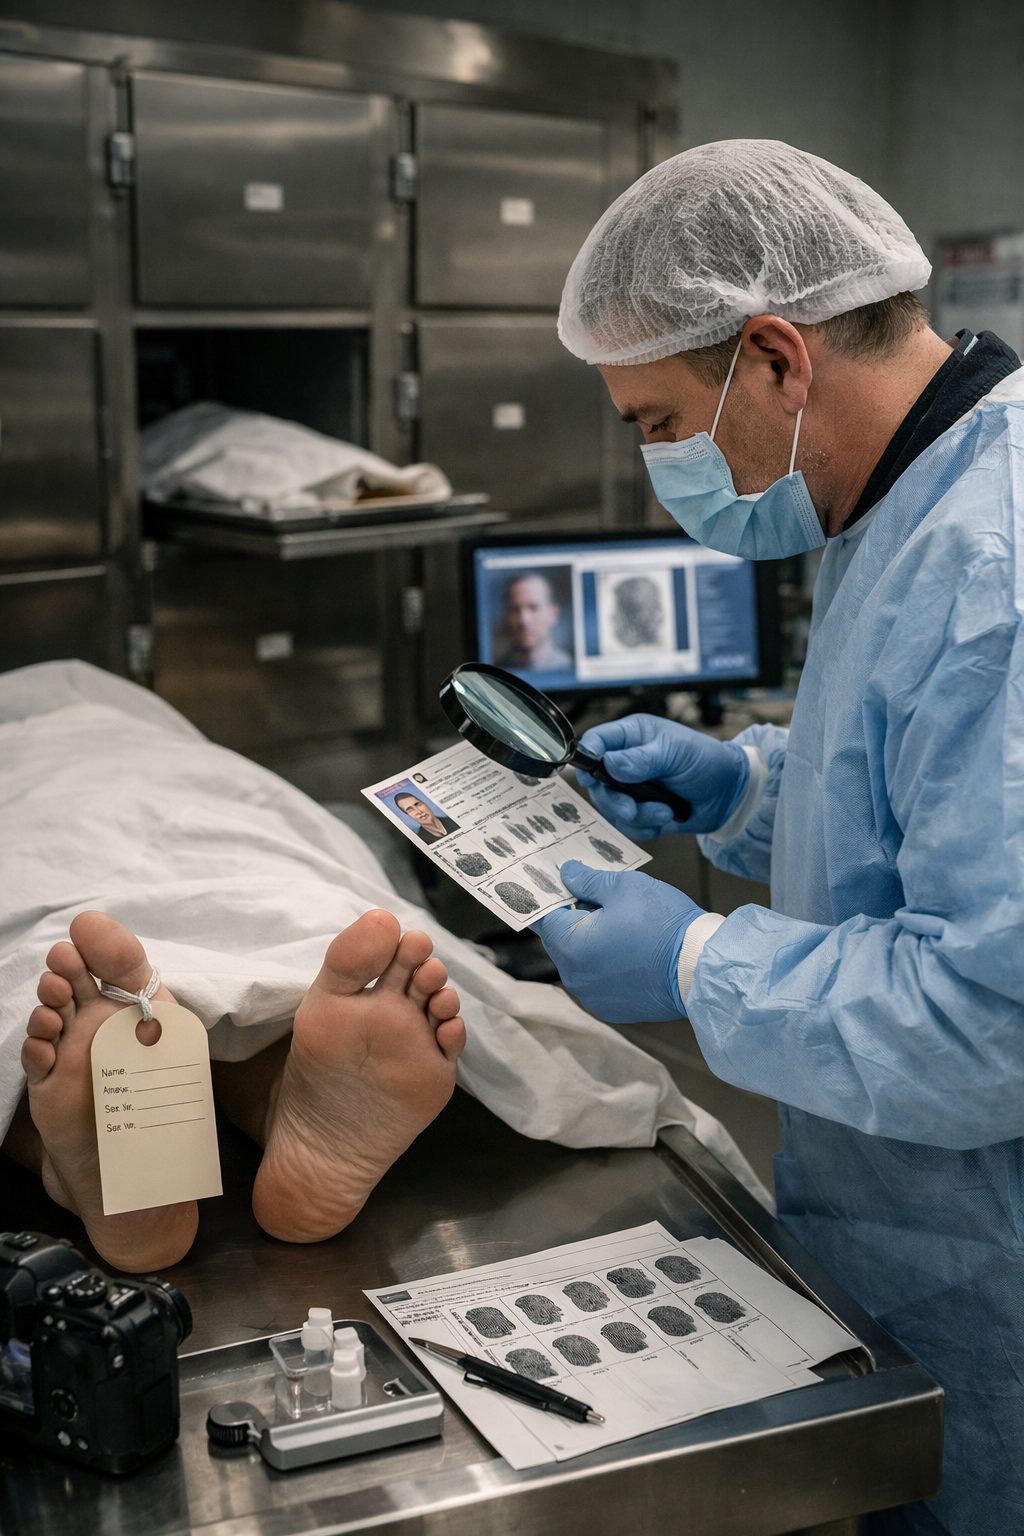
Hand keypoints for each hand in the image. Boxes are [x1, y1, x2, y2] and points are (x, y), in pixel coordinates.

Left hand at [533, 861, 702, 1022]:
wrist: (701, 967)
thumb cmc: (663, 923)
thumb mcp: (624, 888)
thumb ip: (588, 881)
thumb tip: (567, 873)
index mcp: (570, 946)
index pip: (544, 917)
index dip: (551, 897)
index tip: (559, 884)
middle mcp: (575, 977)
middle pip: (562, 940)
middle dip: (575, 919)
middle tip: (598, 898)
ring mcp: (594, 997)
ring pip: (581, 962)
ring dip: (591, 943)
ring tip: (621, 925)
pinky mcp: (614, 1009)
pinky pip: (599, 980)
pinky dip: (607, 965)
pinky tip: (630, 950)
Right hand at [575, 714, 747, 837]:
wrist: (729, 794)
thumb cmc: (706, 760)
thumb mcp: (675, 752)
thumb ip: (642, 758)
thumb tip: (609, 763)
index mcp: (631, 736)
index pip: (595, 742)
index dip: (587, 758)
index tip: (591, 778)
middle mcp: (625, 762)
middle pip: (596, 783)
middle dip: (614, 800)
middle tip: (632, 807)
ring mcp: (631, 789)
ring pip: (610, 808)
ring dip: (637, 815)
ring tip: (665, 811)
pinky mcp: (640, 812)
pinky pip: (626, 826)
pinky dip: (644, 827)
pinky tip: (666, 819)